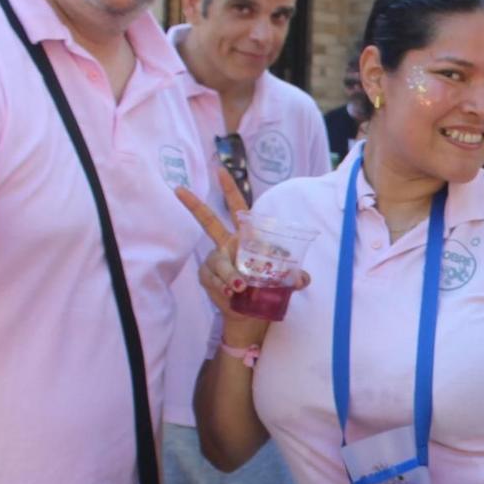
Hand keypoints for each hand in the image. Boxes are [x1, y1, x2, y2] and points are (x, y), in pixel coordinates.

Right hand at [174, 182, 307, 346]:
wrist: (250, 313)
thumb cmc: (266, 288)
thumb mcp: (283, 280)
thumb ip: (294, 276)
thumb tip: (303, 279)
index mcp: (245, 237)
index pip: (237, 208)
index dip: (229, 189)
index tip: (220, 170)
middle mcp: (226, 244)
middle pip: (209, 221)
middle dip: (195, 205)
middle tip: (180, 190)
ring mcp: (215, 260)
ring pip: (219, 262)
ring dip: (230, 274)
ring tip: (241, 287)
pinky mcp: (207, 277)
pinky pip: (214, 279)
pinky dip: (225, 288)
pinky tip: (232, 295)